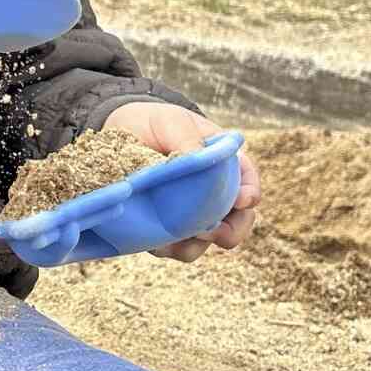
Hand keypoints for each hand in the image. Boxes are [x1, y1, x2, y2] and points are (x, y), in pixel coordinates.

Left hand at [103, 102, 260, 262]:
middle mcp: (211, 196)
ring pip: (203, 243)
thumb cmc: (156, 123)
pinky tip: (156, 241)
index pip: (249, 184)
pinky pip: (172, 248)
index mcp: (225, 167)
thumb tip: (197, 162)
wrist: (120, 131)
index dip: (250, 195)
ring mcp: (188, 215)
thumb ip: (189, 140)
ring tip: (179, 237)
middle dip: (230, 232)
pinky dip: (167, 248)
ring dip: (195, 244)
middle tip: (213, 231)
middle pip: (237, 224)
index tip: (241, 200)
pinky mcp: (163, 228)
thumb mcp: (174, 122)